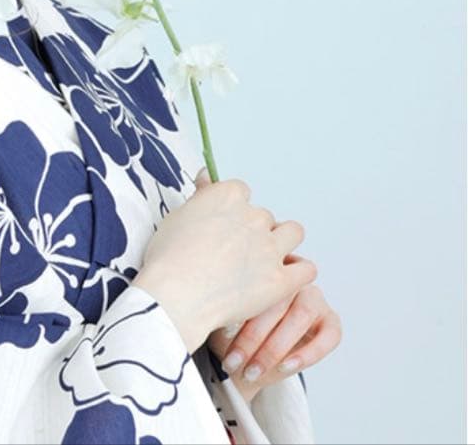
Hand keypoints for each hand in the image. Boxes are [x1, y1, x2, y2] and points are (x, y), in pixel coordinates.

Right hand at [135, 169, 317, 354]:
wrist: (175, 296)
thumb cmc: (168, 259)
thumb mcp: (177, 216)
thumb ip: (201, 197)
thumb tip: (207, 177)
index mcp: (227, 196)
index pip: (241, 192)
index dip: (232, 210)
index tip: (224, 225)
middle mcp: (252, 216)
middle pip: (264, 215)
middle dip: (253, 230)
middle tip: (234, 251)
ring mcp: (269, 248)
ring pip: (293, 232)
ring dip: (282, 242)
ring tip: (266, 258)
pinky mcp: (280, 280)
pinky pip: (306, 268)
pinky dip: (298, 272)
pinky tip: (284, 278)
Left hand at [206, 256, 342, 403]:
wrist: (245, 354)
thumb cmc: (228, 327)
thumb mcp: (219, 315)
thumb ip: (220, 305)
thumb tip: (210, 311)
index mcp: (261, 264)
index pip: (254, 282)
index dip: (238, 312)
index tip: (218, 337)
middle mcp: (289, 275)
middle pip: (278, 298)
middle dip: (253, 336)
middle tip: (232, 362)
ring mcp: (313, 295)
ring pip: (302, 314)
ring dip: (276, 346)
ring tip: (252, 370)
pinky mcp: (330, 320)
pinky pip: (329, 334)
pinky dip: (308, 352)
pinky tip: (286, 367)